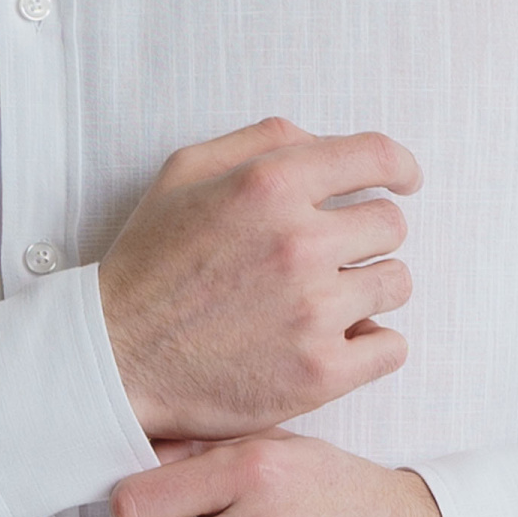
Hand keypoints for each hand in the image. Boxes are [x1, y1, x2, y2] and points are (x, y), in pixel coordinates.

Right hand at [97, 118, 420, 440]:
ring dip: (369, 288)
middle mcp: (298, 243)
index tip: (403, 180)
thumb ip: (260, 143)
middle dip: (365, 235)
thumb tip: (326, 144)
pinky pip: (391, 346)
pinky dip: (371, 344)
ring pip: (397, 283)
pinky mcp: (319, 373)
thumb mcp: (183, 174)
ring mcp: (313, 311)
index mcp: (269, 185)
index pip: (376, 156)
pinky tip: (336, 340)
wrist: (114, 357)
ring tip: (326, 301)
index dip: (399, 166)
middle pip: (390, 224)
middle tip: (330, 256)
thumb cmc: (150, 264)